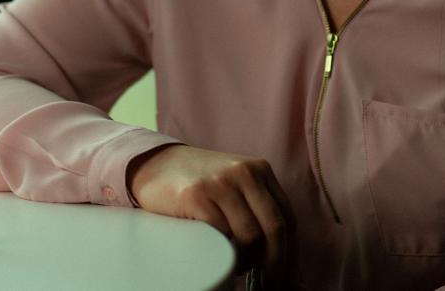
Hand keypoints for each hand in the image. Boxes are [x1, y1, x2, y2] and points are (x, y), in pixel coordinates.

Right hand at [127, 144, 295, 281]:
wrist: (154, 164)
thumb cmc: (197, 182)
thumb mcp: (233, 181)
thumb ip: (255, 203)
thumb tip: (280, 251)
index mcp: (259, 170)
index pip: (287, 218)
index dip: (290, 253)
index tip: (286, 276)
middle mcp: (244, 172)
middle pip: (275, 228)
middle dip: (276, 265)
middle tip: (269, 285)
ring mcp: (220, 182)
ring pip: (251, 236)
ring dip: (248, 262)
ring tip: (239, 269)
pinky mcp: (197, 196)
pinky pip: (222, 234)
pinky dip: (226, 255)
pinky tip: (222, 260)